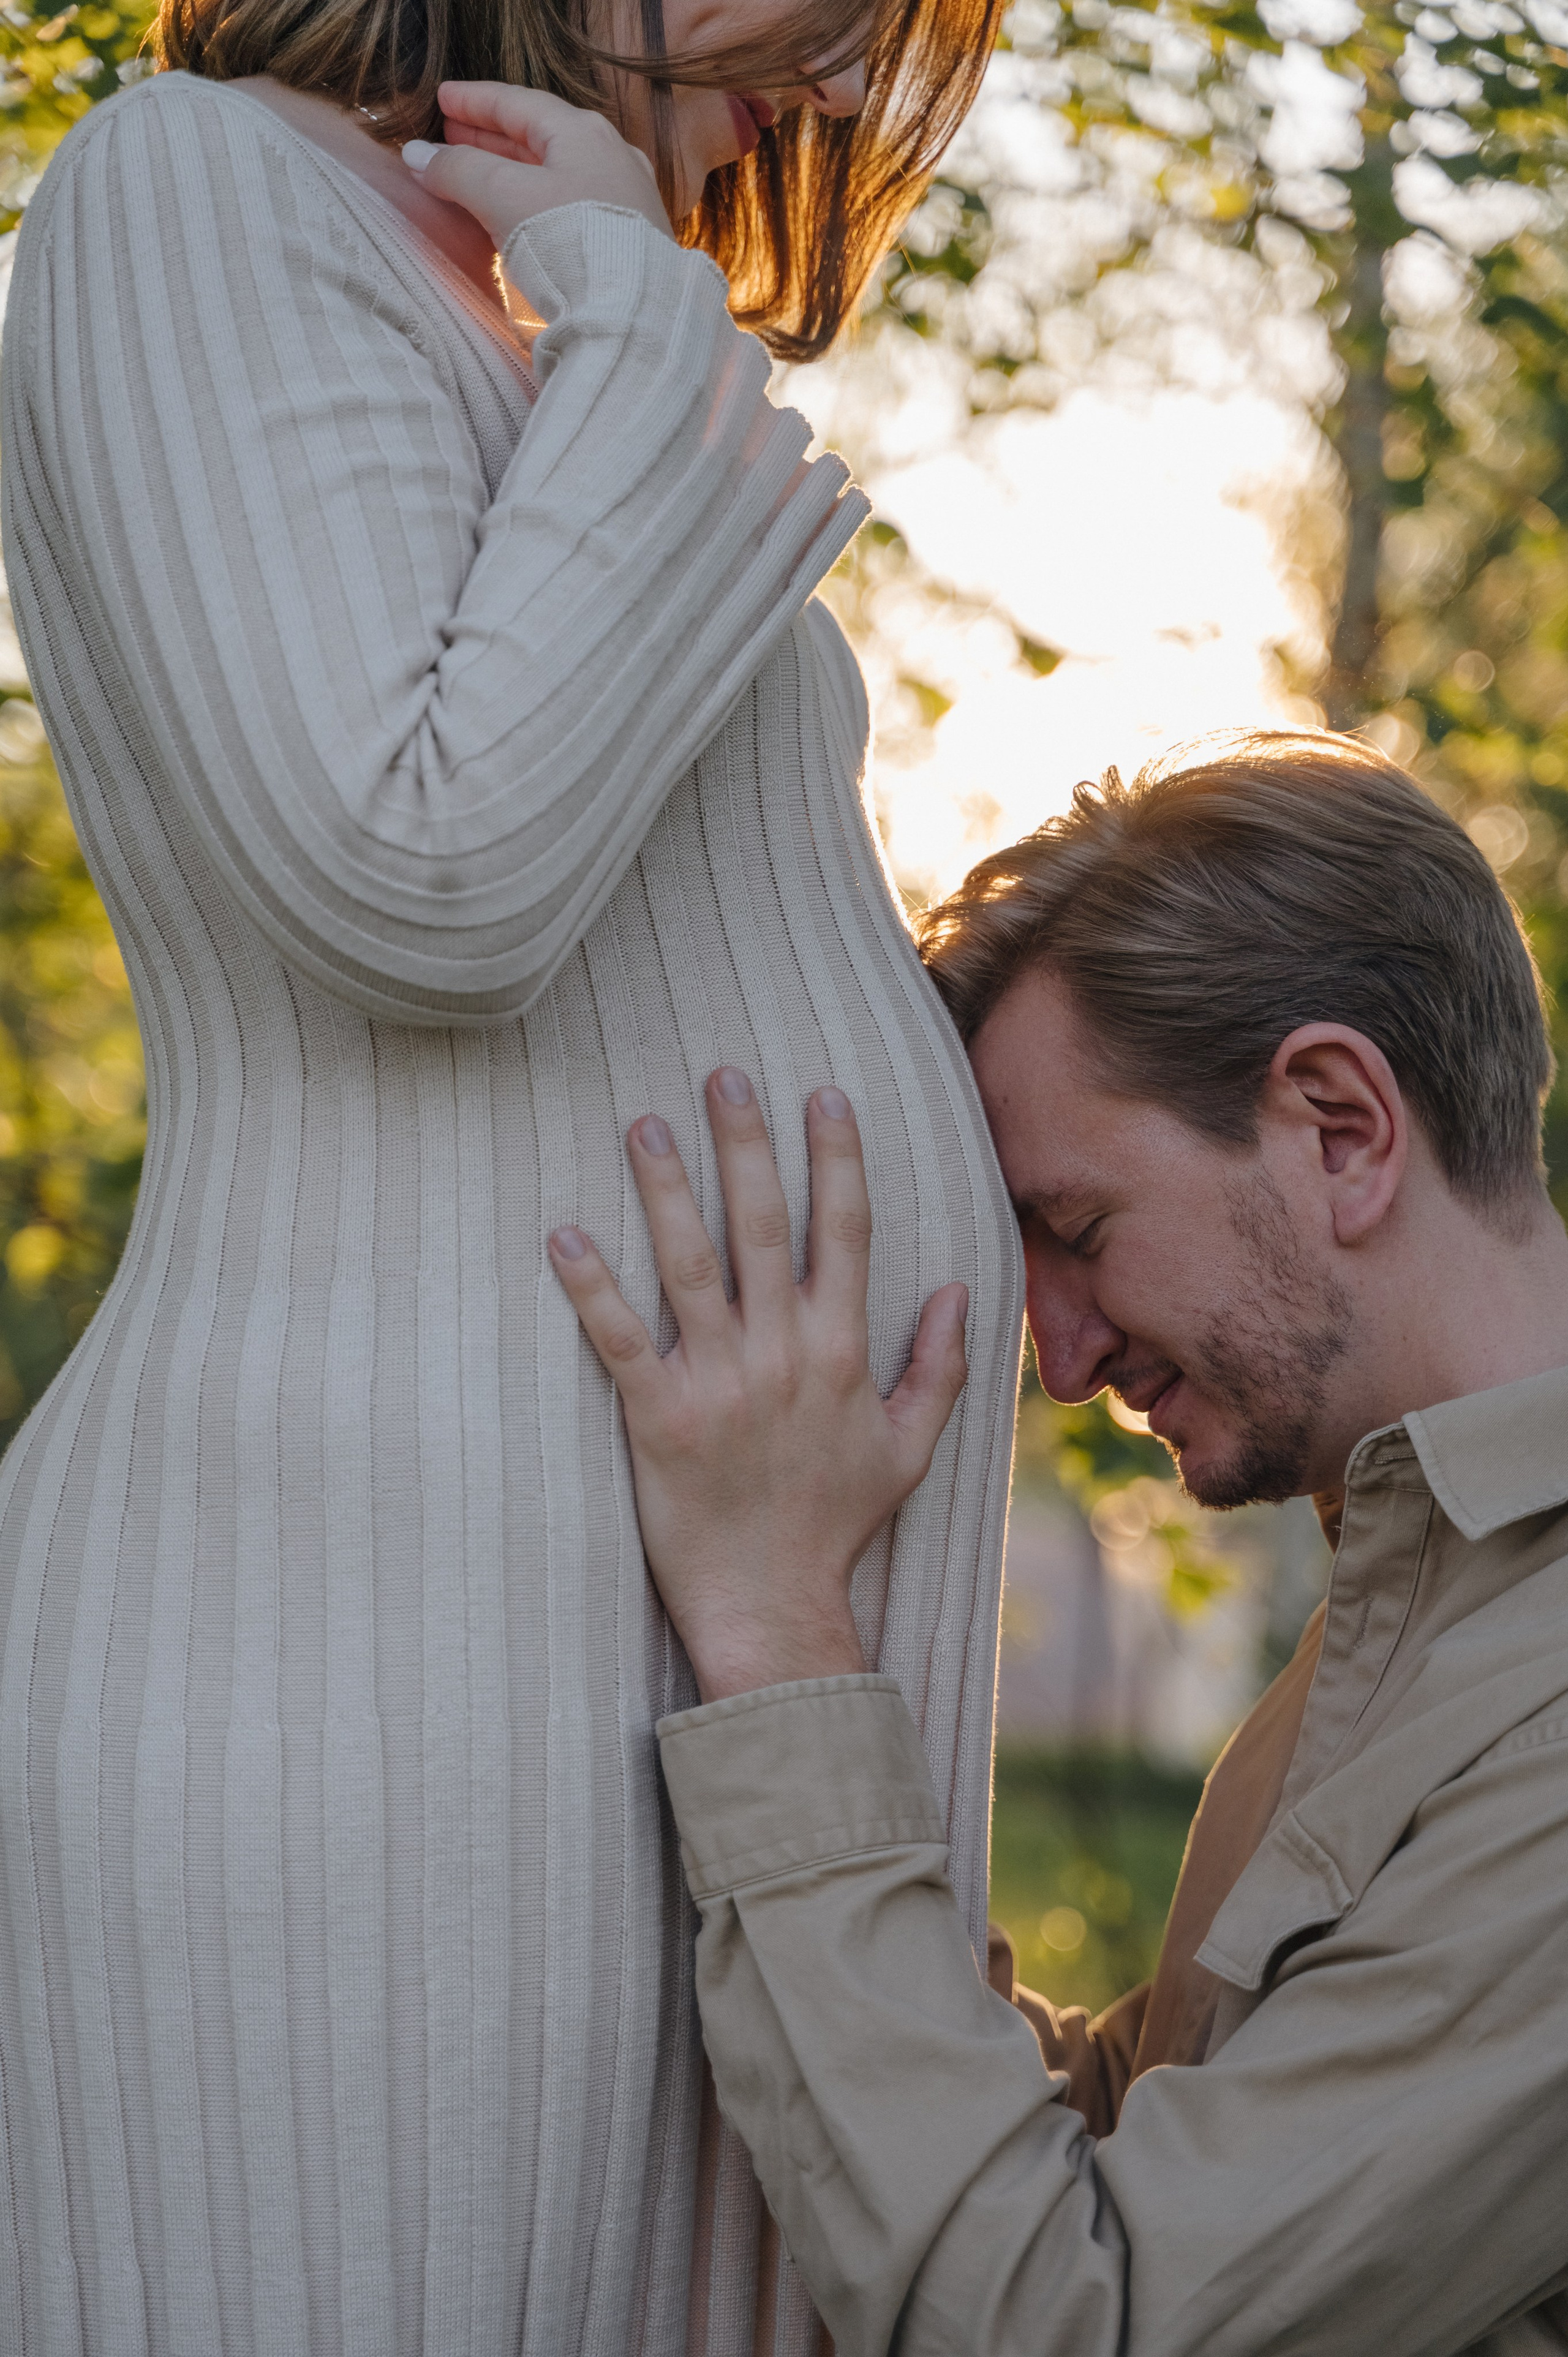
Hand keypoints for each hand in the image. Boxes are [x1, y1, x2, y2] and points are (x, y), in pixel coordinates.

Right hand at [402, 83, 672, 246]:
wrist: (632, 314)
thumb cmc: (569, 241)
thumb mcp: (504, 196)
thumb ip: (459, 170)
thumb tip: (418, 157)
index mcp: (581, 132)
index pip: (518, 103)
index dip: (475, 100)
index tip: (443, 97)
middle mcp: (610, 157)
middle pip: (539, 136)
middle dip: (492, 135)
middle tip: (454, 134)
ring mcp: (625, 199)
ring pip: (557, 171)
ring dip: (514, 169)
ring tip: (478, 172)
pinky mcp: (629, 240)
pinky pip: (574, 204)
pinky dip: (539, 199)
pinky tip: (522, 214)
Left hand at [549, 1070, 969, 1702]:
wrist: (774, 1608)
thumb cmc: (836, 1527)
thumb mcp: (908, 1448)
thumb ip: (937, 1366)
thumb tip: (959, 1290)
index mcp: (842, 1352)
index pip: (843, 1232)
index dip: (834, 1158)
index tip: (822, 1094)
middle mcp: (784, 1355)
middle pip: (763, 1226)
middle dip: (744, 1143)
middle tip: (721, 1073)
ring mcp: (720, 1385)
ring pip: (690, 1266)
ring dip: (666, 1189)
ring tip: (642, 1124)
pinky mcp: (659, 1420)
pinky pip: (622, 1339)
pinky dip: (592, 1288)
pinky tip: (564, 1234)